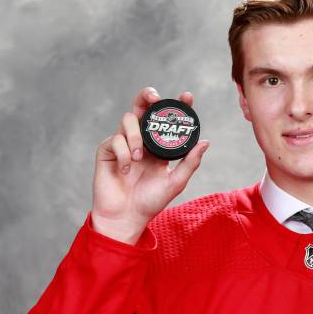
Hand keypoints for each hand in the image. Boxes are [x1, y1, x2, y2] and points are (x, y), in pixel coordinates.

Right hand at [91, 87, 208, 244]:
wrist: (126, 217)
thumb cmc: (151, 201)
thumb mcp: (176, 182)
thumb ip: (190, 163)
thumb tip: (205, 142)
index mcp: (159, 145)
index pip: (167, 119)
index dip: (177, 105)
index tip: (187, 96)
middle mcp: (141, 139)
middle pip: (142, 107)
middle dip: (147, 96)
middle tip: (155, 98)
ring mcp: (123, 143)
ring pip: (128, 119)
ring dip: (135, 135)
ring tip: (140, 156)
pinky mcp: (106, 150)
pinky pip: (114, 139)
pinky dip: (123, 153)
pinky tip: (127, 170)